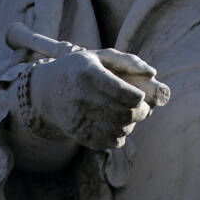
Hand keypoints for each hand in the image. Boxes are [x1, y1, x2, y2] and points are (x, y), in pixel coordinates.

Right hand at [29, 46, 169, 150]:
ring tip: (126, 113)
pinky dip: (120, 135)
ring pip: (121, 130)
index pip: (122, 92)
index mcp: (89, 74)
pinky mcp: (80, 135)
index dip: (138, 97)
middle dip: (141, 112)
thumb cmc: (81, 69)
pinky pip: (111, 142)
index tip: (140, 95)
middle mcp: (82, 97)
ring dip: (131, 123)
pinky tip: (114, 123)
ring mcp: (80, 119)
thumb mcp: (101, 56)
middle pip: (125, 114)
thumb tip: (153, 73)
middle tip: (141, 107)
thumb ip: (129, 61)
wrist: (46, 91)